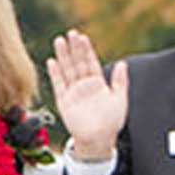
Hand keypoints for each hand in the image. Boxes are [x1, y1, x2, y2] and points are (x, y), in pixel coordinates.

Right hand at [46, 29, 127, 159]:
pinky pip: (59, 85)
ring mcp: (73, 92)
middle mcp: (84, 86)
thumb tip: (123, 63)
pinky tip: (52, 61)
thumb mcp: (120, 100)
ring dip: (63, 56)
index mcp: (97, 83)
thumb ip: (120, 81)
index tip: (83, 37)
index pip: (91, 62)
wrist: (99, 140)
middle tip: (71, 33)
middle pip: (77, 63)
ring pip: (67, 70)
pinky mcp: (64, 102)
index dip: (87, 50)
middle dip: (74, 49)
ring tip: (59, 41)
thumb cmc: (111, 122)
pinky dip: (55, 74)